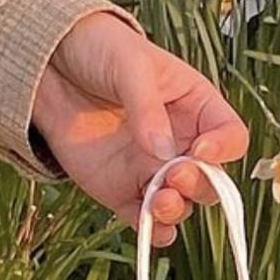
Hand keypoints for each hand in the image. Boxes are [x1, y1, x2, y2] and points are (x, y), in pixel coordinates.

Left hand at [32, 12, 247, 245]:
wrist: (49, 63)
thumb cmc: (101, 50)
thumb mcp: (130, 65)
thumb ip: (147, 107)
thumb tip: (163, 152)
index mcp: (197, 108)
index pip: (229, 136)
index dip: (223, 148)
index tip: (202, 149)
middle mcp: (182, 144)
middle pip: (210, 179)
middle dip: (199, 183)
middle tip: (176, 174)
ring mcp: (152, 170)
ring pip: (181, 204)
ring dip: (177, 209)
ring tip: (161, 201)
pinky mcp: (121, 190)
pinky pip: (145, 219)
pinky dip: (151, 229)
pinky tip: (150, 226)